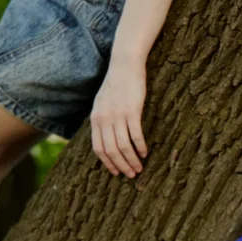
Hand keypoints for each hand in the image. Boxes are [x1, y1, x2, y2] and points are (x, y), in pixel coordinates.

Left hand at [91, 56, 147, 177]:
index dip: (107, 163)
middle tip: (131, 175)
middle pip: (111, 151)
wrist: (124, 65)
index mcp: (96, 119)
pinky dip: (140, 147)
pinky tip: (145, 152)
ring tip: (140, 168)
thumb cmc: (116, 84)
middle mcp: (104, 119)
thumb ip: (102, 120)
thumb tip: (107, 137)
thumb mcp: (102, 103)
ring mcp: (117, 115)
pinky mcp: (131, 111)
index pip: (98, 149)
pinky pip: (135, 135)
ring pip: (123, 146)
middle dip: (121, 166)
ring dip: (132, 160)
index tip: (116, 172)